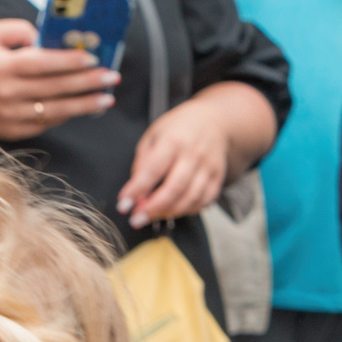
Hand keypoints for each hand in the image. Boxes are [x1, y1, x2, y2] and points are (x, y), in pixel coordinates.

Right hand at [0, 19, 116, 140]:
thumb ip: (17, 30)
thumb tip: (46, 37)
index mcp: (1, 67)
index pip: (42, 64)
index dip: (69, 62)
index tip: (93, 58)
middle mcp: (8, 93)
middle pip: (56, 88)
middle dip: (88, 82)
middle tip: (112, 77)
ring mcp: (12, 115)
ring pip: (58, 110)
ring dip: (86, 104)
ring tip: (107, 97)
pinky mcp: (16, 130)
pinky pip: (49, 122)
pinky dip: (69, 114)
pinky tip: (85, 106)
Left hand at [118, 95, 234, 225]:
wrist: (215, 122)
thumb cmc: (178, 129)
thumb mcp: (154, 135)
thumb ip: (144, 162)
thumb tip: (137, 192)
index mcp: (173, 141)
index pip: (152, 170)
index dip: (137, 190)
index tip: (124, 205)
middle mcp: (193, 155)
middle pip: (174, 188)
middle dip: (153, 208)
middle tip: (136, 220)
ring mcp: (208, 168)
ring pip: (190, 199)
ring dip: (169, 212)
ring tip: (152, 216)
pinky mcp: (218, 178)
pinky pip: (204, 201)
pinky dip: (187, 210)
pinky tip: (173, 210)